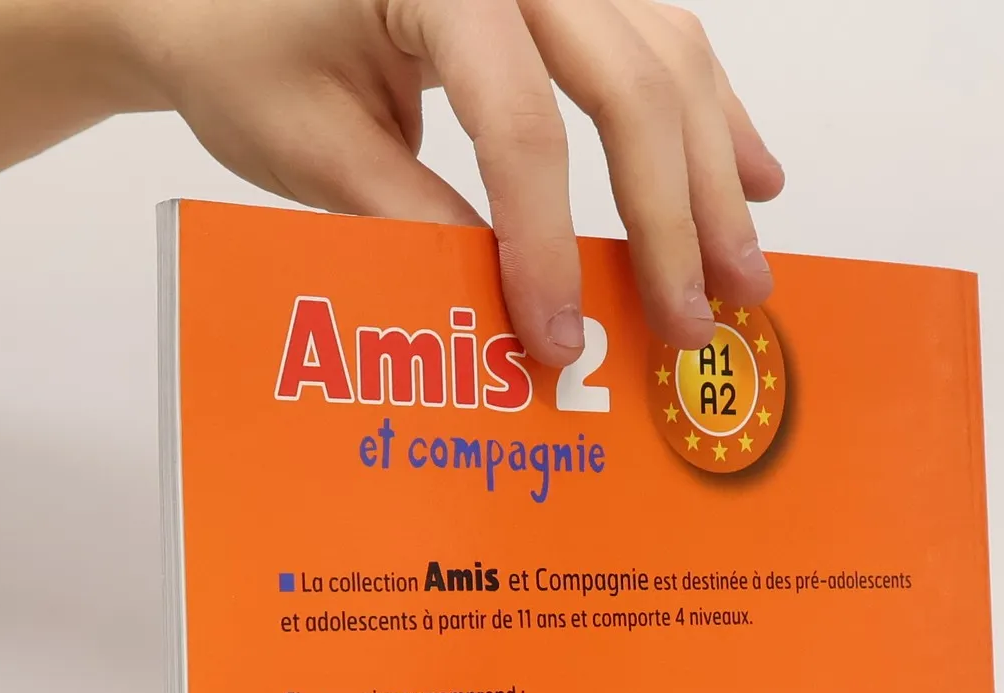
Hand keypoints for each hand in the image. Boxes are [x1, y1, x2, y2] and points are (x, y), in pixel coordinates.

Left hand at [103, 0, 784, 362]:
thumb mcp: (311, 150)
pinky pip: (661, 42)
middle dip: (669, 219)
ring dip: (712, 175)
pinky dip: (711, 118)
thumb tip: (504, 321)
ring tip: (740, 279)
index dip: (548, 242)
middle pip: (627, 83)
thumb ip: (410, 226)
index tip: (558, 340)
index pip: (518, 122)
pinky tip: (754, 179)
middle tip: (691, 325)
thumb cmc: (249, 50)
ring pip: (667, 58)